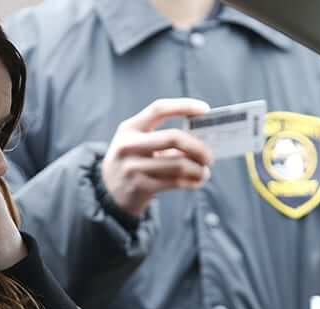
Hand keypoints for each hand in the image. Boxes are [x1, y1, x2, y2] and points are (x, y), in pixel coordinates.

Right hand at [101, 98, 213, 216]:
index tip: (205, 110)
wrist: (110, 191)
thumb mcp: (138, 143)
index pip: (159, 108)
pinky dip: (192, 182)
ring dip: (198, 169)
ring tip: (204, 171)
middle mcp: (128, 145)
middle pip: (173, 137)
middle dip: (198, 147)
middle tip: (209, 156)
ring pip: (178, 164)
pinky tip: (197, 181)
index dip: (184, 106)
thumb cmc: (134, 161)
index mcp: (129, 128)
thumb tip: (203, 138)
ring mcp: (132, 167)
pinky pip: (175, 182)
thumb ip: (164, 138)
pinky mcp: (139, 186)